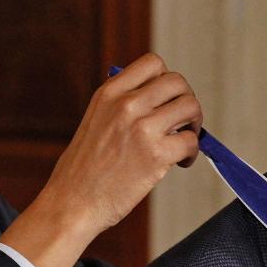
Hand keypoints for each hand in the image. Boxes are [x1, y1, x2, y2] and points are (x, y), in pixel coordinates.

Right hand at [41, 53, 202, 234]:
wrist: (71, 203)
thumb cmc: (83, 170)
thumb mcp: (95, 121)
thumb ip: (121, 105)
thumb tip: (159, 101)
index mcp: (109, 93)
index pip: (152, 63)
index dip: (166, 80)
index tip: (165, 99)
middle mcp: (126, 104)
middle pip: (177, 82)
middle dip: (186, 100)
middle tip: (182, 121)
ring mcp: (142, 128)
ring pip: (190, 107)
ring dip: (194, 124)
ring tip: (183, 141)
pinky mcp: (156, 155)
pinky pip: (191, 141)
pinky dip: (192, 153)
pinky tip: (180, 162)